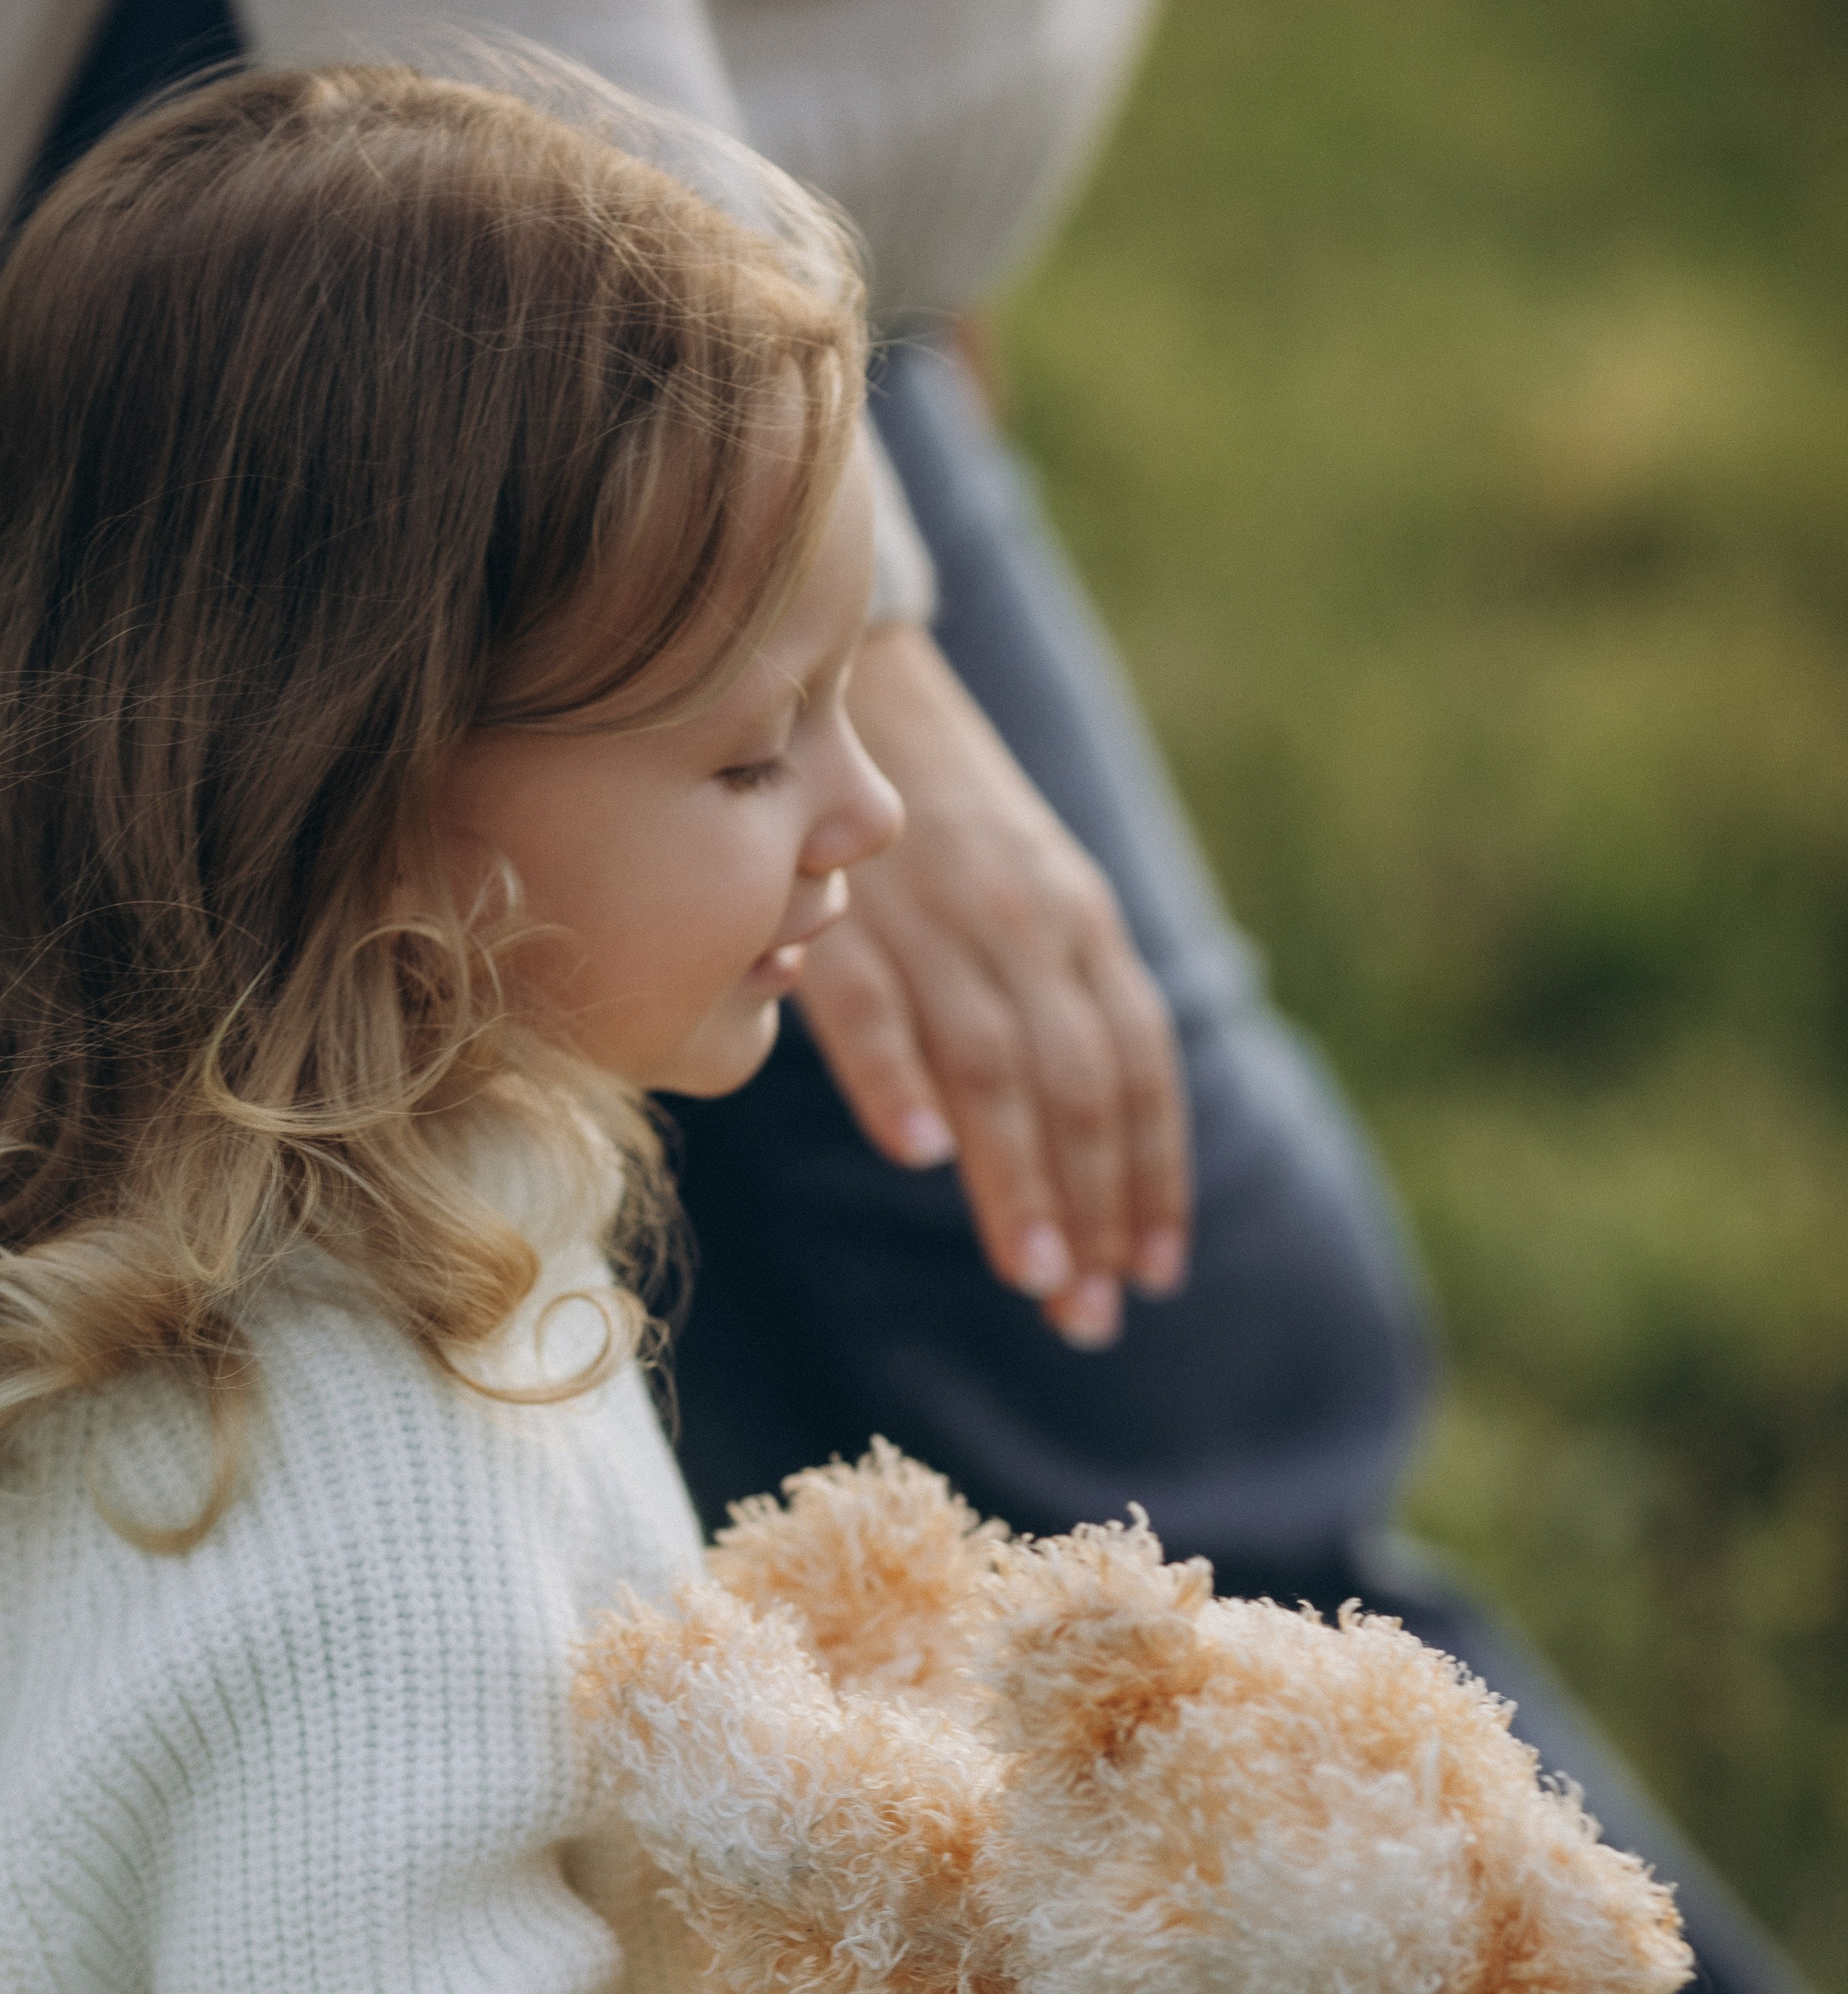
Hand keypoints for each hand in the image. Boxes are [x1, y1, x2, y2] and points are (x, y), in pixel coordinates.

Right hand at [795, 622, 1190, 1348]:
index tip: (1154, 1272)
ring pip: (994, 1060)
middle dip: (1090, 1204)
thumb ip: (1058, 997)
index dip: (1151, 1173)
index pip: (1138, 1066)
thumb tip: (1084, 1139)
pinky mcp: (840, 909)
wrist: (837, 677)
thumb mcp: (1028, 891)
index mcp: (1079, 922)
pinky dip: (898, 1077)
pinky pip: (877, 1000)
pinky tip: (917, 1157)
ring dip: (1016, 1175)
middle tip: (1089, 1316)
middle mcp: (1027, 919)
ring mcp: (936, 913)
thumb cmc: (931, 819)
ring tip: (1031, 1276)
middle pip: (1076, 1081)